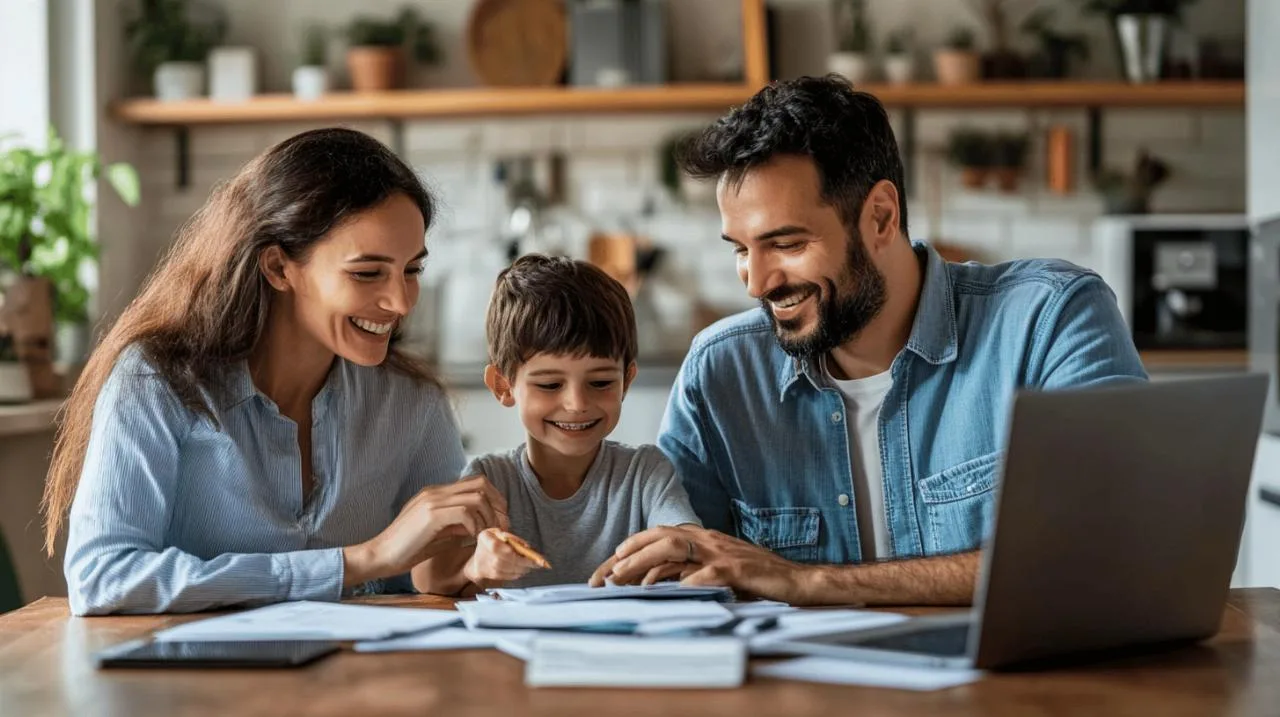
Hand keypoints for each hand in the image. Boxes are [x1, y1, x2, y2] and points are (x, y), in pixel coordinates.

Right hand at [344, 475, 508, 585]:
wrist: (379, 556)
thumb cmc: (407, 550)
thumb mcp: (440, 535)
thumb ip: (459, 527)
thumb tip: (481, 527)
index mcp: (437, 493)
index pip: (476, 483)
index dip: (494, 499)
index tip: (500, 521)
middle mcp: (436, 491)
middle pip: (481, 483)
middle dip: (498, 505)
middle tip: (501, 527)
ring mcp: (432, 501)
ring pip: (477, 496)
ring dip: (489, 518)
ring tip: (487, 536)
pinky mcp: (430, 515)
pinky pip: (465, 512)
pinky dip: (476, 525)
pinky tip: (473, 539)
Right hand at [462, 528, 544, 588]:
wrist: (478, 559)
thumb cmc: (492, 542)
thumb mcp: (499, 532)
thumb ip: (511, 537)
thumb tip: (526, 546)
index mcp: (485, 538)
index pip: (496, 546)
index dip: (510, 550)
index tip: (525, 551)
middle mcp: (483, 553)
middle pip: (504, 560)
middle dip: (522, 562)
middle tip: (535, 562)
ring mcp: (487, 566)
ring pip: (507, 569)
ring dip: (521, 568)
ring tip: (531, 566)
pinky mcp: (492, 575)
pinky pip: (507, 576)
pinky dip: (517, 573)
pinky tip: (523, 570)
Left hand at [589, 526, 812, 602]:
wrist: (797, 580)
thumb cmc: (757, 579)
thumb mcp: (717, 572)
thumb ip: (690, 572)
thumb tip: (655, 583)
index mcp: (703, 538)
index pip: (660, 535)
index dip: (633, 548)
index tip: (609, 565)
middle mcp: (709, 540)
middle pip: (661, 536)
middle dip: (630, 553)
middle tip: (607, 574)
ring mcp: (722, 553)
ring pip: (675, 547)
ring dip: (646, 562)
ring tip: (624, 578)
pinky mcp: (737, 570)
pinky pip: (707, 573)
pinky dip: (687, 581)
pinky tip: (671, 592)